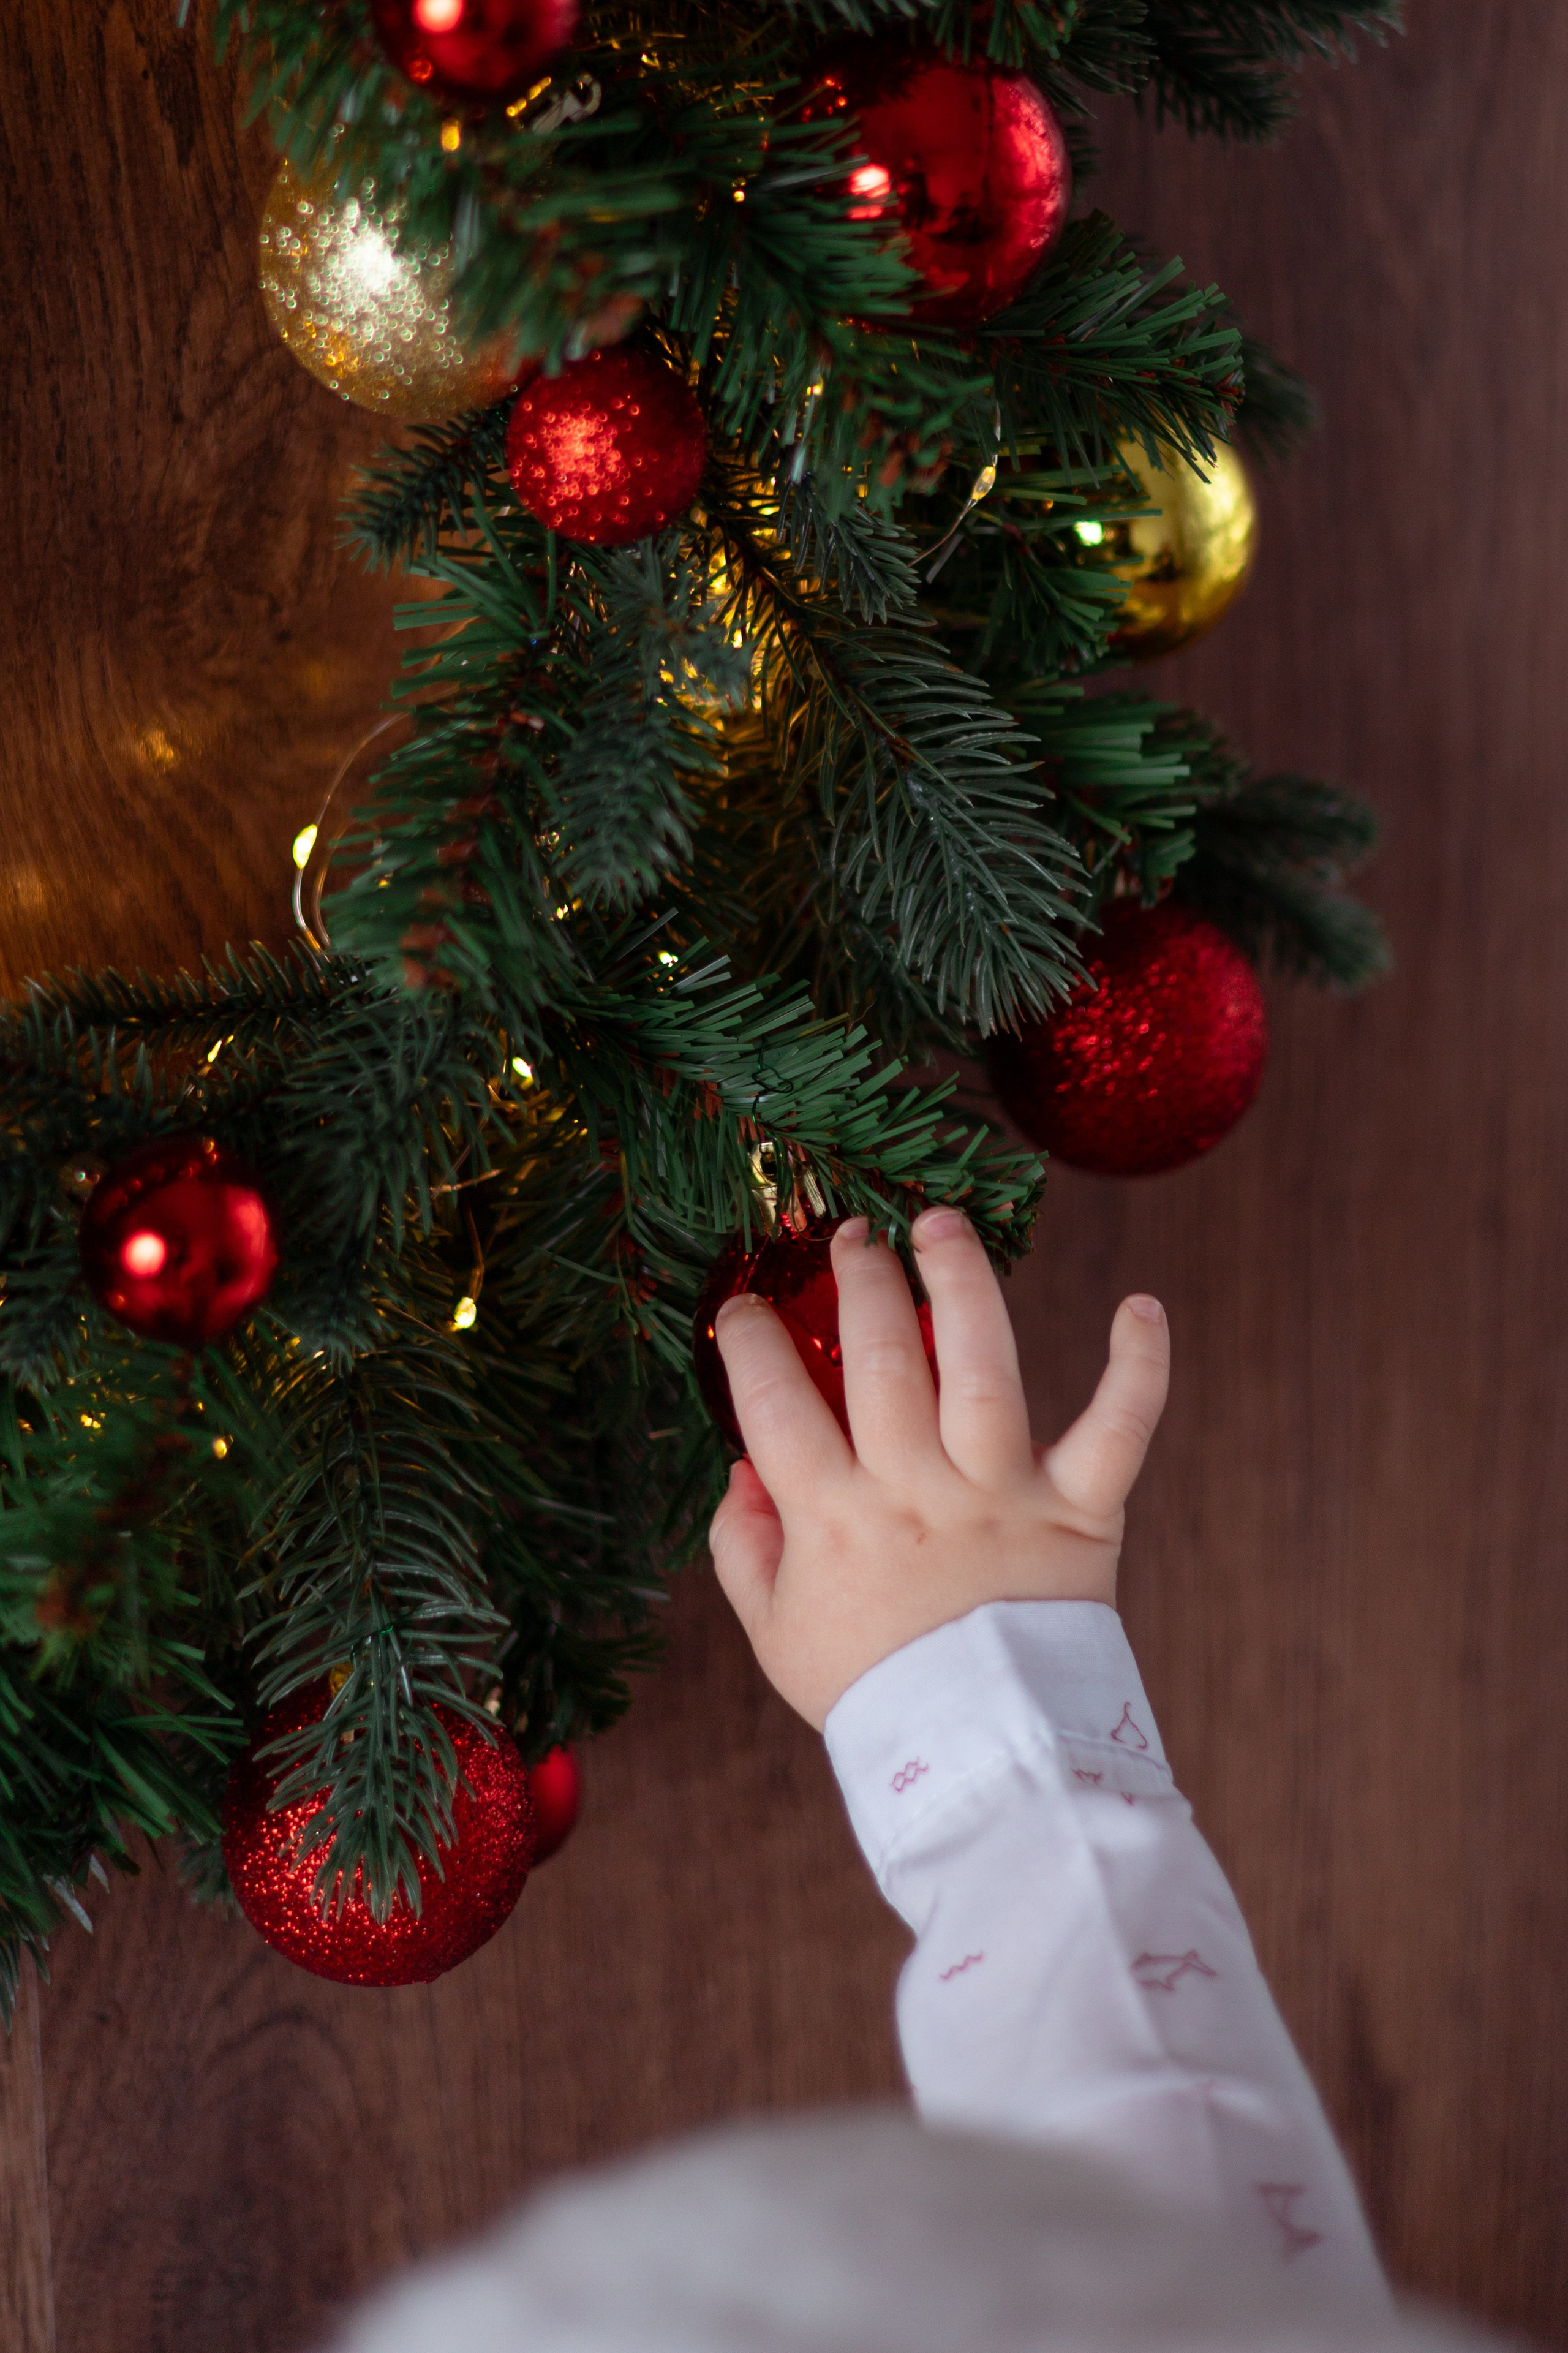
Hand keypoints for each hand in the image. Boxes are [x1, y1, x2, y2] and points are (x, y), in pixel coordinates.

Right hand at [707, 1209, 1169, 1729]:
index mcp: (834, 1519)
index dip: (750, 1343)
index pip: (773, 1404)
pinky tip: (1140, 1305)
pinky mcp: (1082, 1511)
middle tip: (850, 1237)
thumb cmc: (876, 1693)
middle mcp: (915, 1491)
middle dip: (856, 1282)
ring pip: (979, 1363)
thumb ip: (745, 1548)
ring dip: (959, 1280)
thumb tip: (742, 1471)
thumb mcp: (777, 1634)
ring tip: (940, 1222)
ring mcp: (1001, 1494)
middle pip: (875, 1358)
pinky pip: (1117, 1428)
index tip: (744, 1308)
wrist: (984, 1764)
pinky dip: (1138, 1366)